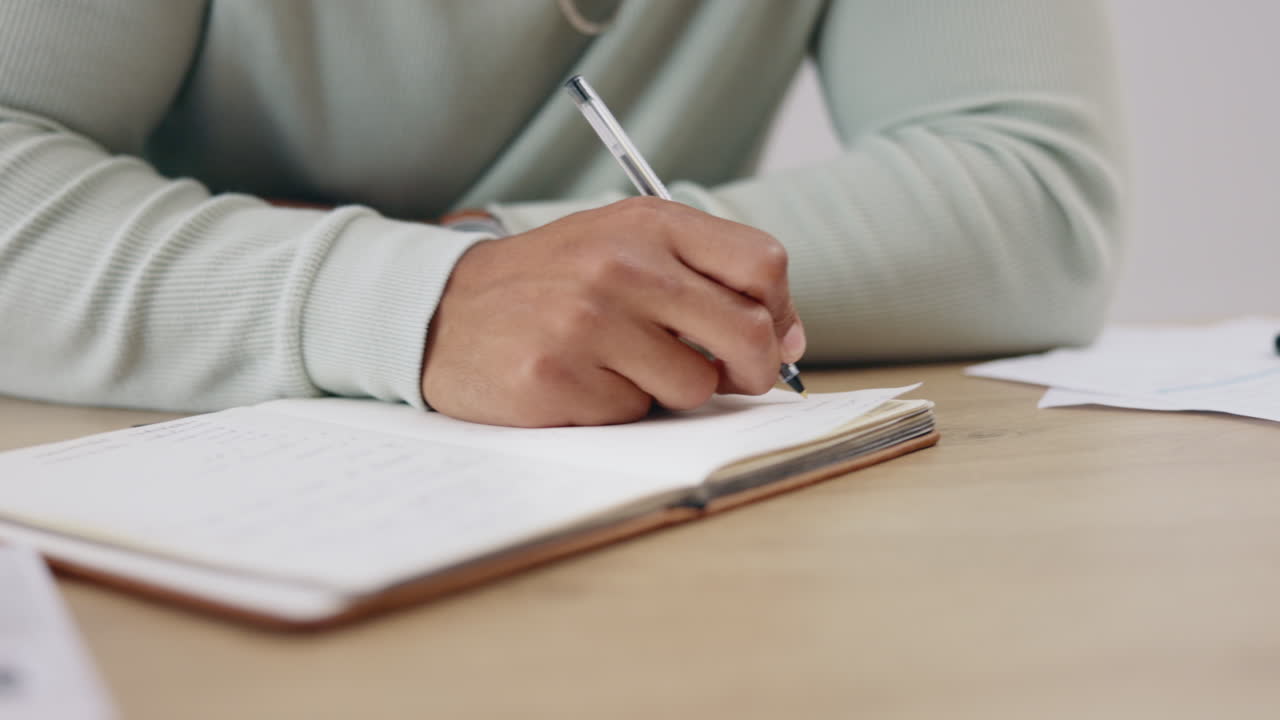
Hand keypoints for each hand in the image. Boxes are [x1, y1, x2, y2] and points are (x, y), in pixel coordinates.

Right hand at [422, 197, 805, 426]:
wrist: (444, 309)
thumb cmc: (552, 282)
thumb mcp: (623, 245)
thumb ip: (705, 276)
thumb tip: (789, 338)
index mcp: (647, 224)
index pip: (762, 264)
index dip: (781, 311)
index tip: (772, 335)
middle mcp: (620, 266)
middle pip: (748, 334)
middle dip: (754, 370)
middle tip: (732, 377)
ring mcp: (585, 323)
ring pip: (694, 386)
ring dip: (670, 389)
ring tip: (620, 365)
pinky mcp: (555, 379)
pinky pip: (632, 414)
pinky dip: (616, 408)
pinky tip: (578, 381)